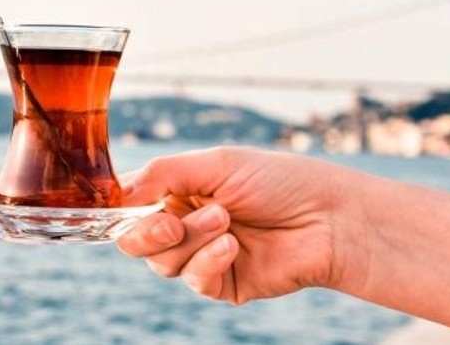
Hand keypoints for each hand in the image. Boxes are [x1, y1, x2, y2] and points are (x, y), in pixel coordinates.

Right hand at [116, 146, 349, 304]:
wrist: (331, 218)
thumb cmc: (278, 181)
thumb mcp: (214, 163)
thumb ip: (161, 174)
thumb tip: (118, 193)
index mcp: (177, 191)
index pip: (129, 205)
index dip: (120, 209)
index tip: (124, 205)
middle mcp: (184, 225)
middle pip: (134, 241)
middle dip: (145, 234)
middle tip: (170, 225)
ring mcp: (202, 256)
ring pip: (162, 263)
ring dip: (190, 240)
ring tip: (225, 220)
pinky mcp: (223, 284)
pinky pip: (194, 281)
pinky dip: (207, 262)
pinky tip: (232, 246)